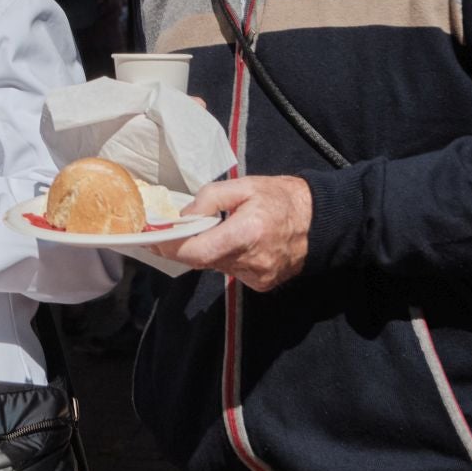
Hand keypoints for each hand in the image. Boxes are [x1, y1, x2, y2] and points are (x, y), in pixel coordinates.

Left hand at [149, 175, 311, 291]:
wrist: (320, 221)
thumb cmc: (280, 198)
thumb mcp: (243, 185)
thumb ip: (209, 199)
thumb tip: (182, 217)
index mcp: (247, 233)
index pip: (196, 252)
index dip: (170, 248)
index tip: (152, 239)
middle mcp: (252, 261)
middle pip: (202, 259)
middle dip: (186, 245)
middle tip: (177, 228)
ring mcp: (258, 276)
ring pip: (215, 266)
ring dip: (209, 249)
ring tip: (221, 229)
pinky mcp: (262, 284)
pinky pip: (231, 271)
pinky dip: (226, 257)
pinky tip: (238, 242)